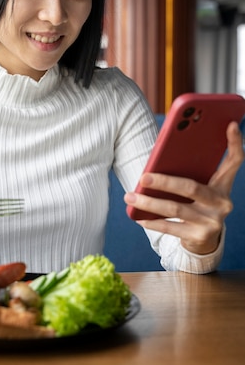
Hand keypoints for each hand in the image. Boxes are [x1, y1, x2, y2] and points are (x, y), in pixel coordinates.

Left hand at [124, 122, 244, 254]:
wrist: (204, 240)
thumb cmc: (196, 205)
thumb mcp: (199, 187)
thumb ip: (189, 172)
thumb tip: (159, 160)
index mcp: (223, 185)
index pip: (235, 160)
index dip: (234, 142)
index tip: (229, 124)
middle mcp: (222, 202)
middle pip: (191, 187)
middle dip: (163, 182)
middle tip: (142, 177)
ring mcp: (213, 221)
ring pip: (175, 208)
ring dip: (149, 203)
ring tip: (129, 197)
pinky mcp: (200, 237)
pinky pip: (171, 227)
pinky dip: (152, 221)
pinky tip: (138, 217)